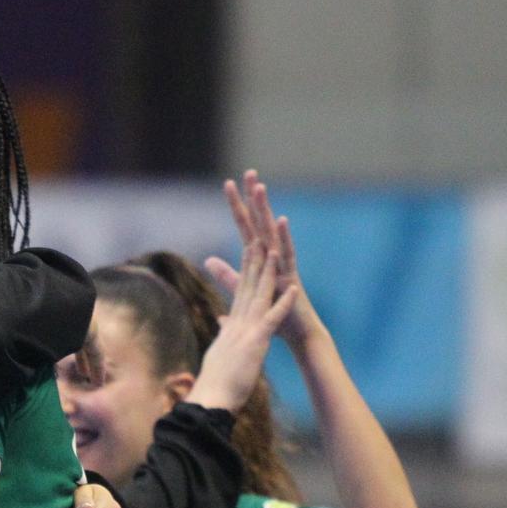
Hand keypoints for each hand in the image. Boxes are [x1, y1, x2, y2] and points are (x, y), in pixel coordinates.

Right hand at [189, 244, 296, 413]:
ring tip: (273, 251)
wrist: (211, 399)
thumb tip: (222, 324)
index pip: (238, 293)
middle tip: (258, 238)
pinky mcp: (256, 342)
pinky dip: (283, 303)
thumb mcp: (220, 355)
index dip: (244, 271)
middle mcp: (237, 323)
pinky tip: (292, 288)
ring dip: (267, 273)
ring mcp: (246, 331)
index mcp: (231, 327)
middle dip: (253, 262)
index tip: (248, 252)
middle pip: (246, 287)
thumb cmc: (215, 384)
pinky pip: (272, 318)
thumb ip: (223, 335)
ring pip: (258, 295)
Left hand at [224, 171, 323, 347]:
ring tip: (260, 187)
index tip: (229, 184)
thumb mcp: (245, 292)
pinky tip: (280, 219)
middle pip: (259, 222)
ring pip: (272, 232)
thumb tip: (208, 261)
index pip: (245, 227)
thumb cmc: (276, 315)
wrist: (298, 336)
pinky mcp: (291, 277)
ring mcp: (283, 265)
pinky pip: (287, 253)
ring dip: (266, 209)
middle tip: (249, 171)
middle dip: (253, 198)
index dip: (237, 207)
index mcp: (260, 259)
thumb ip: (228, 275)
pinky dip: (283, 237)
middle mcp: (273, 256)